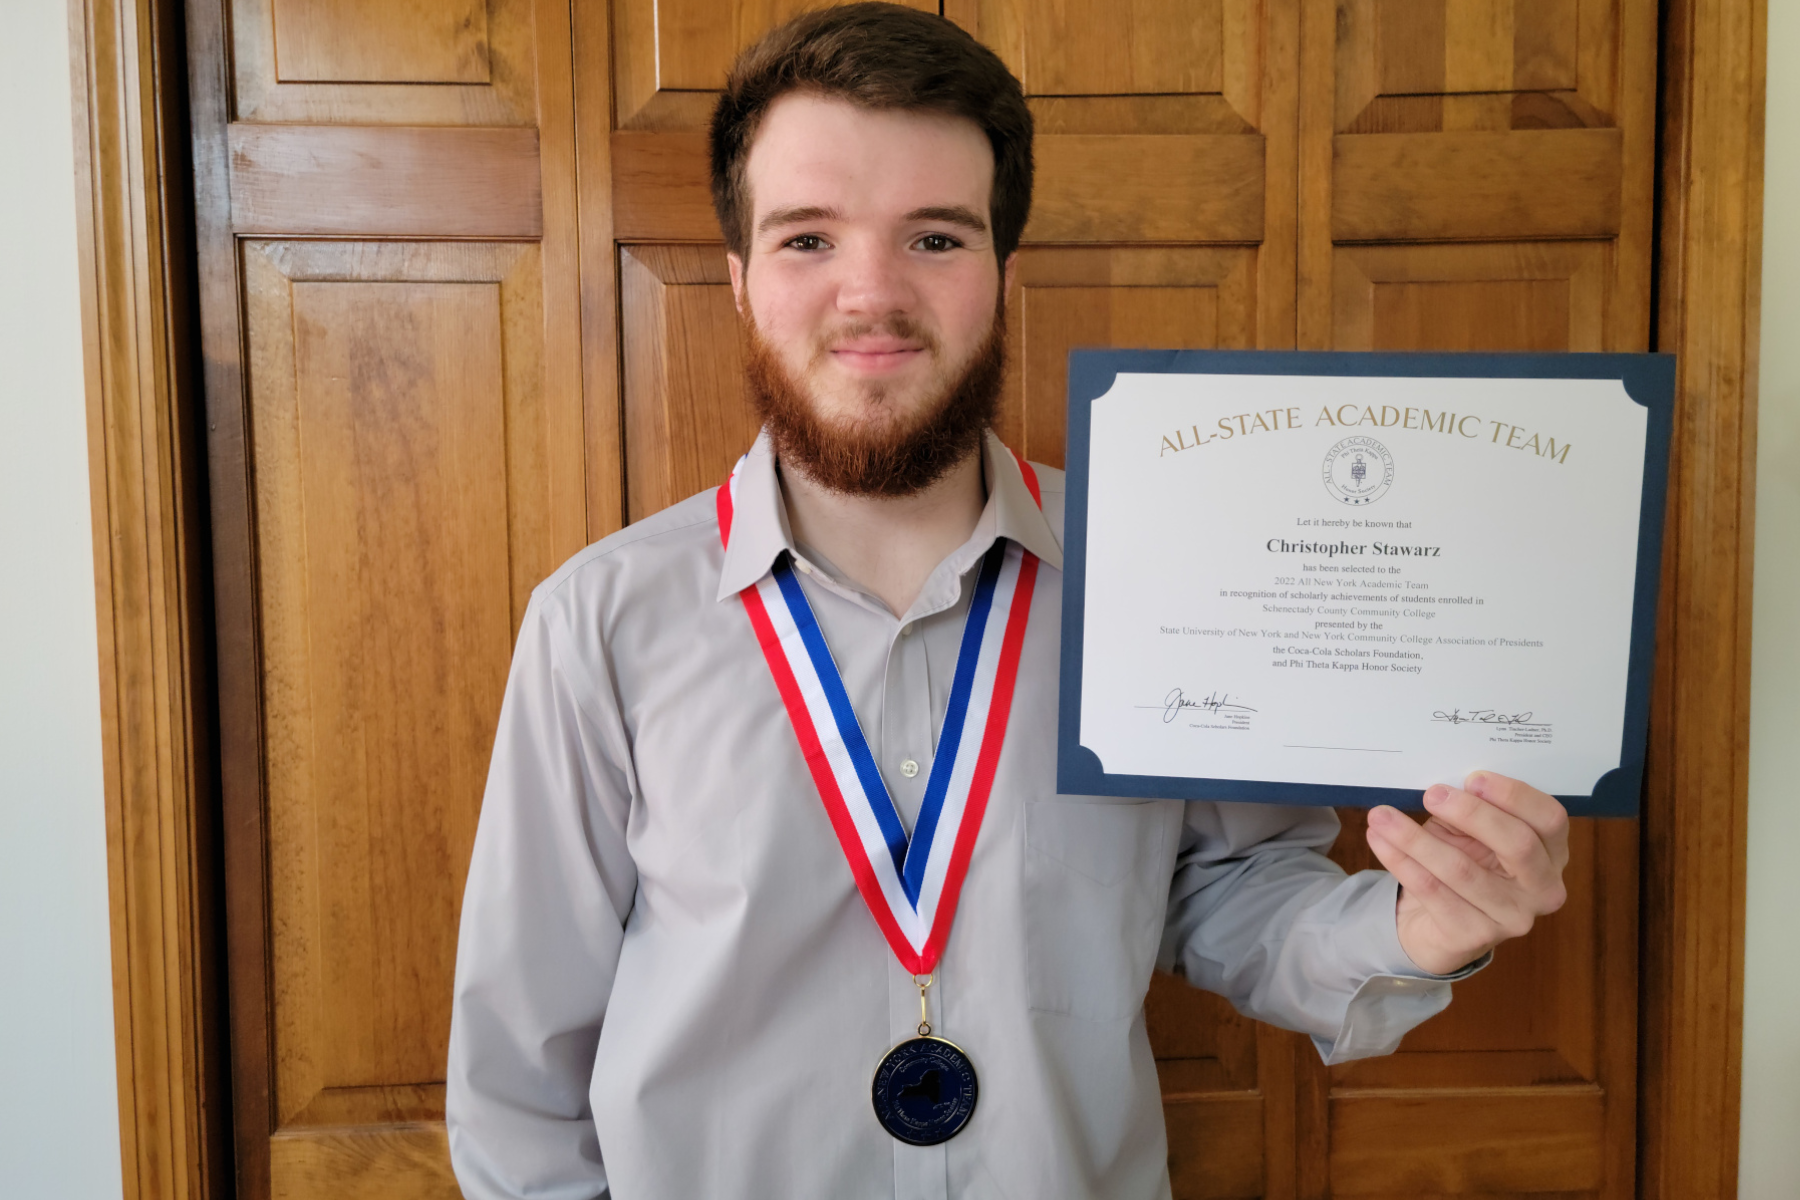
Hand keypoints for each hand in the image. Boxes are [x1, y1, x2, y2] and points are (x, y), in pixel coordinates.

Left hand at [1364, 772, 1569, 975]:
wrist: (1439, 924)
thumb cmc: (1464, 861)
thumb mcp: (1472, 832)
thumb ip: (1471, 810)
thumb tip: (1442, 788)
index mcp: (1552, 852)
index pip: (1550, 819)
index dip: (1514, 796)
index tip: (1473, 778)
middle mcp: (1542, 889)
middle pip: (1518, 844)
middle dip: (1471, 814)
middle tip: (1431, 794)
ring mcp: (1512, 918)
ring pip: (1463, 870)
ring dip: (1415, 838)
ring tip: (1382, 815)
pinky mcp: (1474, 936)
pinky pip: (1431, 890)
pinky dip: (1400, 860)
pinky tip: (1378, 840)